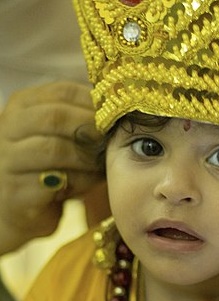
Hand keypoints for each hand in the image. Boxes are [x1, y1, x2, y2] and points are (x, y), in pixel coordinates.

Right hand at [0, 81, 104, 253]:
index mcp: (23, 105)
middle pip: (56, 117)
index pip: (63, 91)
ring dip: (88, 157)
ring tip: (106, 163)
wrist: (27, 209)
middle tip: (115, 141)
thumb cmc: (56, 169)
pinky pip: (57, 181)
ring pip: (56, 149)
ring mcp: (8, 159)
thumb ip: (86, 120)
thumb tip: (125, 108)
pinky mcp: (16, 190)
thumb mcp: (68, 138)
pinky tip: (95, 183)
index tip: (118, 117)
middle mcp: (9, 127)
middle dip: (93, 129)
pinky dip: (83, 181)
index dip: (96, 104)